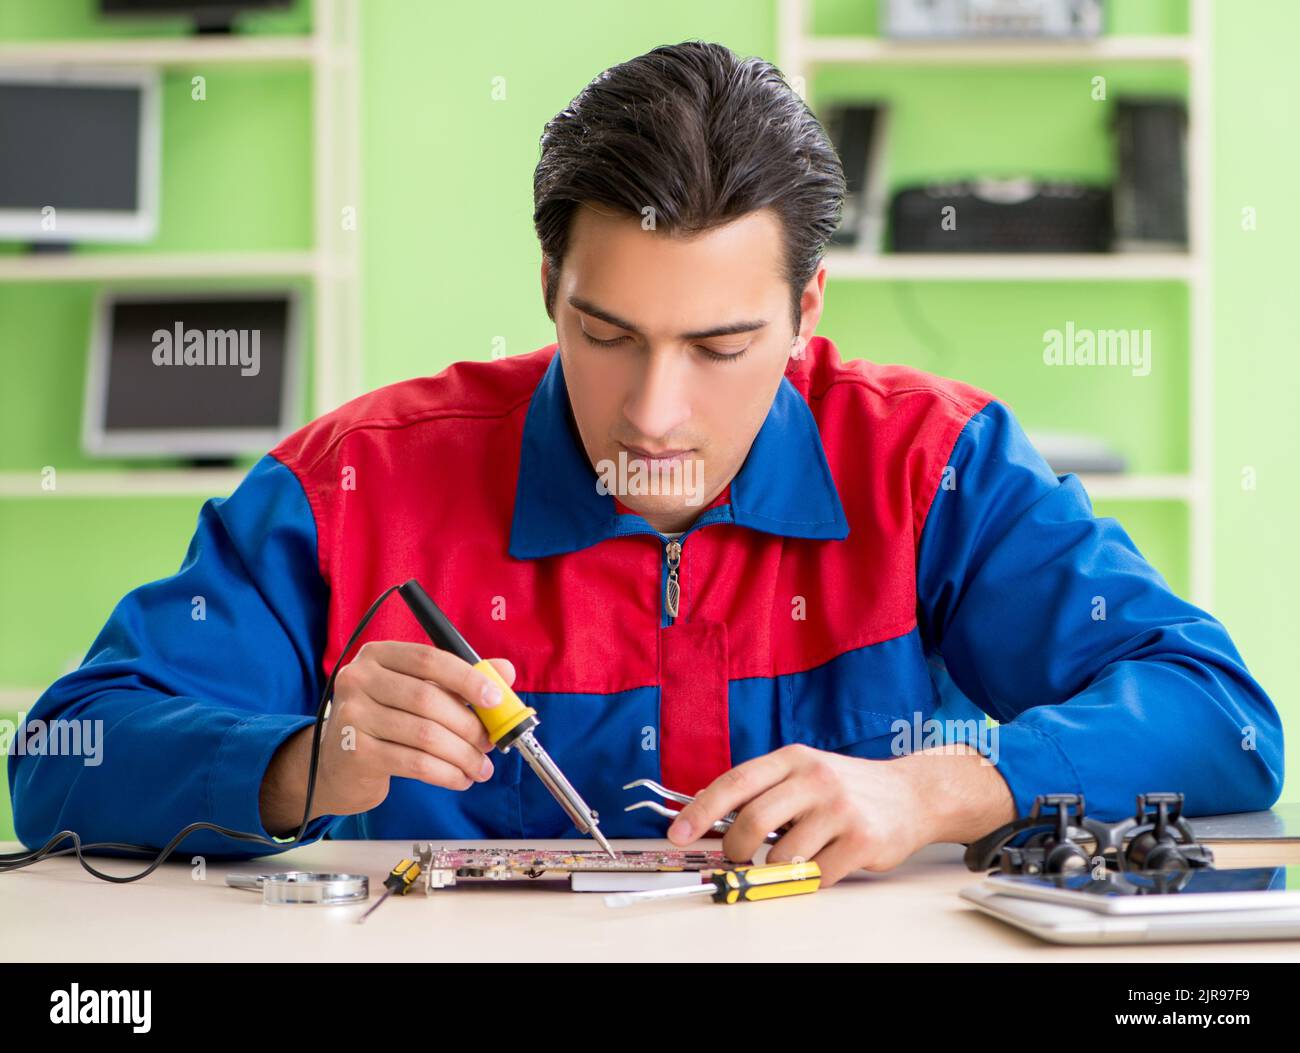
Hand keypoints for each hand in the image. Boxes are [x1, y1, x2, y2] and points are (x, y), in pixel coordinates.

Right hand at [260, 641, 513, 832]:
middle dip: (469, 724)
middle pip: (429, 699)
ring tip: (480, 767)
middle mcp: (358, 679)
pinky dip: (446, 773)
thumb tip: (505, 671)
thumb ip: (458, 680)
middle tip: (491, 742)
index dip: (467, 678)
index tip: (495, 699)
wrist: (338, 764)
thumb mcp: (418, 691)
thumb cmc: (385, 721)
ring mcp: (353, 716)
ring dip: (463, 754)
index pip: (429, 659)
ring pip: (425, 735)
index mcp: (378, 655)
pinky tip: (460, 778)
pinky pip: (414, 763)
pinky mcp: (355, 753)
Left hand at [664, 743, 1013, 886]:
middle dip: (735, 849)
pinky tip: (823, 862)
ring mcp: (840, 808)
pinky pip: (815, 876)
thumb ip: (764, 789)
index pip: (735, 782)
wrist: (912, 794)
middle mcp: (815, 777)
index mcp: (793, 757)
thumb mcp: (804, 771)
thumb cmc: (847, 787)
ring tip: (794, 856)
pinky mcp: (862, 840)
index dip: (700, 810)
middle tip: (737, 858)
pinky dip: (809, 879)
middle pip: (752, 821)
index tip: (678, 834)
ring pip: (782, 855)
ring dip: (777, 867)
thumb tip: (708, 817)